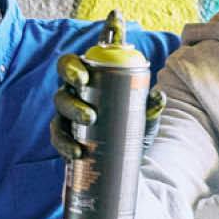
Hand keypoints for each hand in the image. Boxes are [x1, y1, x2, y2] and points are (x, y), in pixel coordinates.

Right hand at [49, 54, 163, 159]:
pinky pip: (59, 139)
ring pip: (59, 116)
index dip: (70, 68)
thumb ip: (151, 104)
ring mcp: (65, 117)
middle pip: (62, 94)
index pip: (69, 65)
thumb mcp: (144, 113)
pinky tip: (77, 153)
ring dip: (71, 128)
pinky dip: (66, 146)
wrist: (130, 152)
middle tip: (91, 116)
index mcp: (86, 79)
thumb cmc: (132, 121)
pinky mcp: (65, 138)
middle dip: (73, 105)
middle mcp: (72, 95)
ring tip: (88, 137)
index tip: (84, 79)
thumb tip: (159, 97)